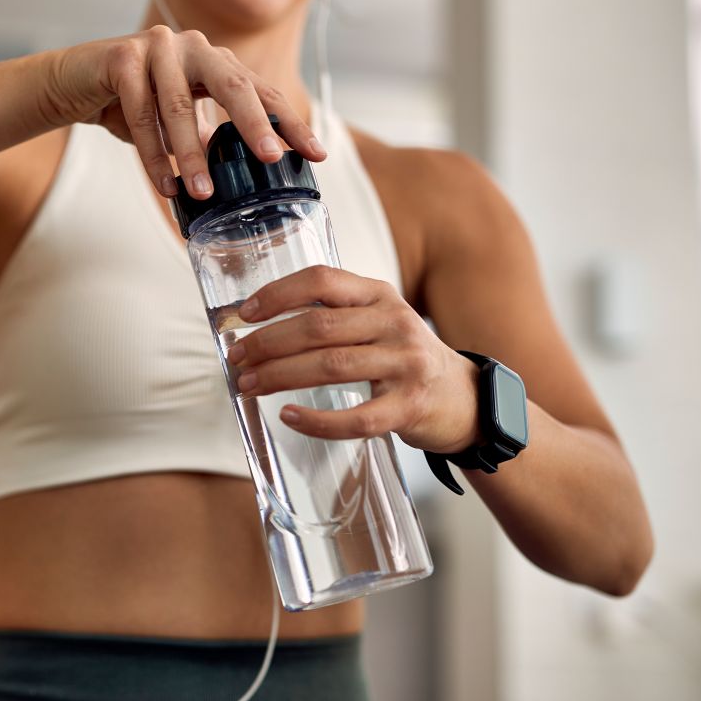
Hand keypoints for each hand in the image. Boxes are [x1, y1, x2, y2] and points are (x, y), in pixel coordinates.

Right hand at [42, 26, 326, 199]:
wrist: (73, 85)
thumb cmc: (132, 103)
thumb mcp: (178, 119)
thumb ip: (209, 136)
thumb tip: (248, 177)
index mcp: (215, 61)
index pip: (262, 90)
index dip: (290, 122)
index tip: (316, 153)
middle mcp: (192, 48)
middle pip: (233, 84)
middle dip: (254, 123)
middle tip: (271, 158)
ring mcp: (156, 47)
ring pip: (180, 106)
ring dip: (191, 155)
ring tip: (202, 193)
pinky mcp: (121, 58)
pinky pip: (141, 112)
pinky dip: (151, 153)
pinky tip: (164, 184)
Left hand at [226, 266, 482, 452]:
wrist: (463, 398)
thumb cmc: (401, 357)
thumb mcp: (377, 320)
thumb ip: (333, 315)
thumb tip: (259, 326)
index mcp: (379, 294)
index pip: (322, 280)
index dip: (278, 294)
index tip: (244, 314)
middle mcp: (395, 323)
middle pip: (318, 327)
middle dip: (268, 342)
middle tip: (237, 359)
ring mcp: (405, 364)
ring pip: (330, 367)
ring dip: (280, 376)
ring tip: (249, 385)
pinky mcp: (409, 407)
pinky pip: (356, 418)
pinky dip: (316, 421)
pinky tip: (288, 417)